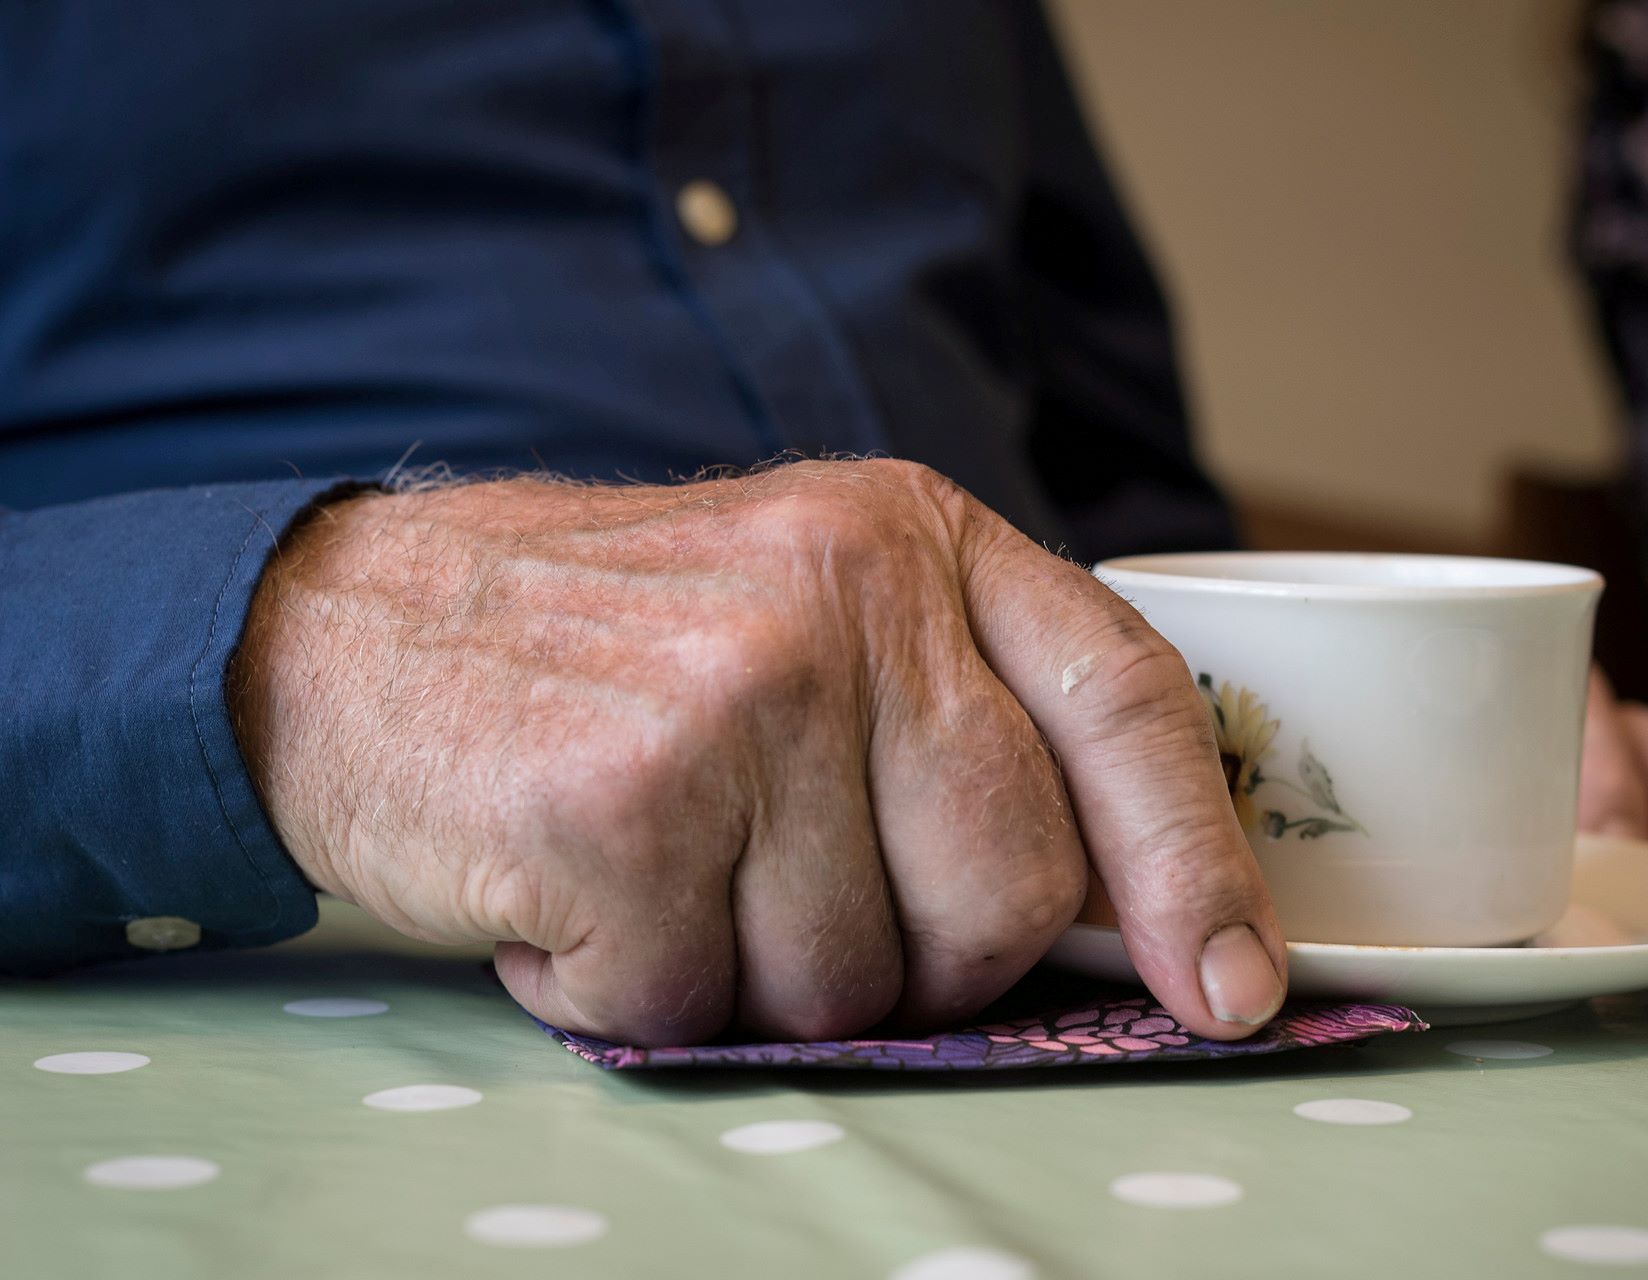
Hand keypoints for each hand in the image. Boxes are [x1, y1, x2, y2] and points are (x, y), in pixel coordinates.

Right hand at [229, 461, 1285, 1045]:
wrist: (360, 625)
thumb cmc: (619, 649)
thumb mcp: (815, 608)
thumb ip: (963, 715)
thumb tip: (1130, 914)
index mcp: (918, 543)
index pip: (1125, 702)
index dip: (1194, 862)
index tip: (1229, 987)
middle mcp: (845, 600)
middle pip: (1003, 893)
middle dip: (916, 959)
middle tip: (792, 901)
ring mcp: (734, 695)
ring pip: (851, 981)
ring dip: (752, 974)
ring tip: (666, 871)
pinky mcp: (619, 802)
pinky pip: (697, 1004)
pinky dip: (629, 989)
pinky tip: (577, 895)